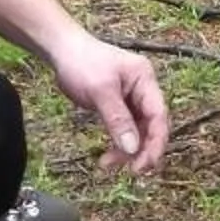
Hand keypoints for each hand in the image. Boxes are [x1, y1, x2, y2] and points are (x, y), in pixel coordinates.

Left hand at [49, 31, 171, 173]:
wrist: (61, 49)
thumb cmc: (82, 62)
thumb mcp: (100, 91)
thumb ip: (118, 120)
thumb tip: (133, 148)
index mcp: (145, 80)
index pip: (158, 116)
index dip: (155, 143)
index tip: (143, 165)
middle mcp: (143, 89)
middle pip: (151, 126)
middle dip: (141, 150)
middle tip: (129, 171)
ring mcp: (131, 97)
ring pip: (137, 131)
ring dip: (126, 150)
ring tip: (107, 164)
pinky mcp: (118, 104)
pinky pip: (124, 129)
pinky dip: (118, 143)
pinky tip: (107, 156)